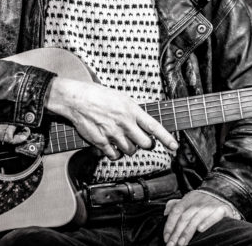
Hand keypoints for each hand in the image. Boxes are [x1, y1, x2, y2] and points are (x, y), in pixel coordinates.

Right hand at [46, 77, 177, 158]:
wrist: (77, 99)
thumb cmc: (99, 96)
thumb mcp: (122, 99)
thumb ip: (134, 112)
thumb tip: (144, 125)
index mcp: (132, 110)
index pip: (154, 127)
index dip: (166, 139)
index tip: (175, 147)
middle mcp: (125, 123)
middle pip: (145, 144)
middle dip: (146, 144)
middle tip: (141, 141)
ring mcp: (113, 133)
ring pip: (131, 151)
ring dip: (130, 149)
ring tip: (123, 140)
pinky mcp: (101, 142)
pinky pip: (115, 156)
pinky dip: (115, 154)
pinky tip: (113, 147)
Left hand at [163, 190, 239, 245]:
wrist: (221, 190)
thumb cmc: (202, 200)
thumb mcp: (188, 199)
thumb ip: (176, 205)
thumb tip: (165, 212)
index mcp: (187, 200)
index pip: (175, 212)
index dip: (169, 225)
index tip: (166, 238)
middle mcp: (197, 203)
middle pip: (184, 218)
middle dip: (176, 233)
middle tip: (171, 245)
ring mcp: (209, 206)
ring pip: (196, 219)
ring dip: (188, 232)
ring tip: (181, 243)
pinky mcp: (221, 210)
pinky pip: (213, 217)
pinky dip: (206, 222)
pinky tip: (200, 230)